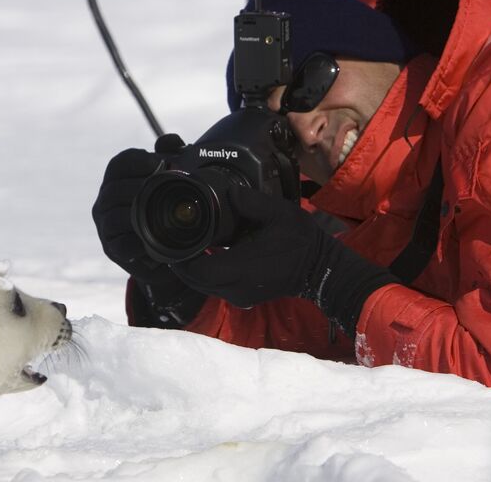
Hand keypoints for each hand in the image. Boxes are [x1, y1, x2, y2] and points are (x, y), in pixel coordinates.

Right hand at [92, 147, 174, 283]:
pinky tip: (150, 239)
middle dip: (140, 187)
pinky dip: (135, 242)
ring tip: (158, 212)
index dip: (137, 160)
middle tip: (163, 189)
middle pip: (114, 189)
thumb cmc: (164, 209)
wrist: (167, 251)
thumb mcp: (171, 180)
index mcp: (116, 180)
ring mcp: (106, 226)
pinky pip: (119, 244)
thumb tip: (172, 141)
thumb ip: (172, 155)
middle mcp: (105, 201)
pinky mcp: (112, 249)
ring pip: (114, 217)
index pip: (119, 163)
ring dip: (137, 213)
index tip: (160, 164)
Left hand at [170, 184, 321, 304]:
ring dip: (192, 268)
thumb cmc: (300, 241)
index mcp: (241, 267)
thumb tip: (229, 192)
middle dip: (181, 262)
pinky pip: (214, 287)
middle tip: (170, 241)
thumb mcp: (279, 213)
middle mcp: (236, 287)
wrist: (320, 269)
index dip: (181, 257)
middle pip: (195, 280)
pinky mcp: (243, 297)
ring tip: (184, 246)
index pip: (198, 269)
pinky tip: (204, 254)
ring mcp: (239, 296)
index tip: (171, 239)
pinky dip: (204, 273)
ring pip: (203, 286)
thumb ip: (251, 202)